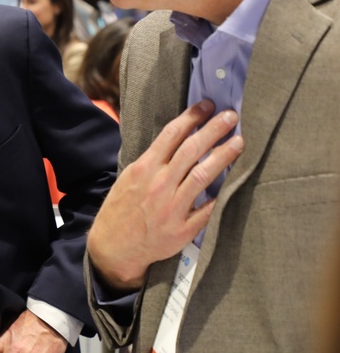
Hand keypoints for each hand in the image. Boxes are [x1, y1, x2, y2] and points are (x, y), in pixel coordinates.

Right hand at [87, 100, 243, 290]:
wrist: (113, 246)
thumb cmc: (122, 209)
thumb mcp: (129, 178)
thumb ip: (152, 162)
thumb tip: (178, 142)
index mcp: (144, 169)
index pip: (171, 135)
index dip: (192, 117)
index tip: (207, 106)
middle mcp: (159, 184)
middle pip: (191, 149)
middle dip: (213, 129)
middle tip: (231, 116)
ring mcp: (171, 207)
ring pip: (202, 174)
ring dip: (223, 155)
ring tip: (238, 142)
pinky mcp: (181, 229)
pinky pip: (207, 211)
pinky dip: (220, 197)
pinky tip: (235, 183)